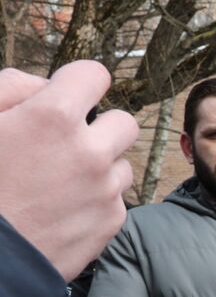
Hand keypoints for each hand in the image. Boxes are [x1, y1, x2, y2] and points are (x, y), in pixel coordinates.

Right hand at [0, 61, 138, 281]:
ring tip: (60, 181)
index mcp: (53, 117)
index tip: (66, 96)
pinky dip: (97, 199)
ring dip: (101, 166)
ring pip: (122, 163)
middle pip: (124, 122)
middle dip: (99, 127)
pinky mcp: (112, 221)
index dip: (78, 83)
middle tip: (67, 143)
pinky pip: (117, 198)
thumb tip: (45, 86)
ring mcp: (105, 189)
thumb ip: (11, 88)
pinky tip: (64, 208)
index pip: (94, 75)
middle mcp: (90, 151)